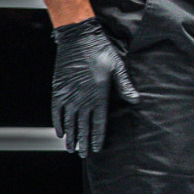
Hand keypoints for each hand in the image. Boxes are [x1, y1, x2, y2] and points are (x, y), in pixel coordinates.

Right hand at [51, 17, 138, 156]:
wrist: (78, 39)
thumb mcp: (118, 68)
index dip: (97, 137)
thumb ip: (125, 86)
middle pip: (83, 126)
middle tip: (83, 155)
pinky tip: (60, 132)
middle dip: (83, 142)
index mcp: (99, 95)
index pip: (99, 123)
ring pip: (69, 121)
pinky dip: (58, 122)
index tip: (97, 149)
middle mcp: (82, 98)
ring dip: (71, 136)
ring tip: (71, 149)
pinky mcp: (58, 89)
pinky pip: (57, 111)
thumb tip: (136, 100)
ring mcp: (69, 95)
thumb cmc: (101, 52)